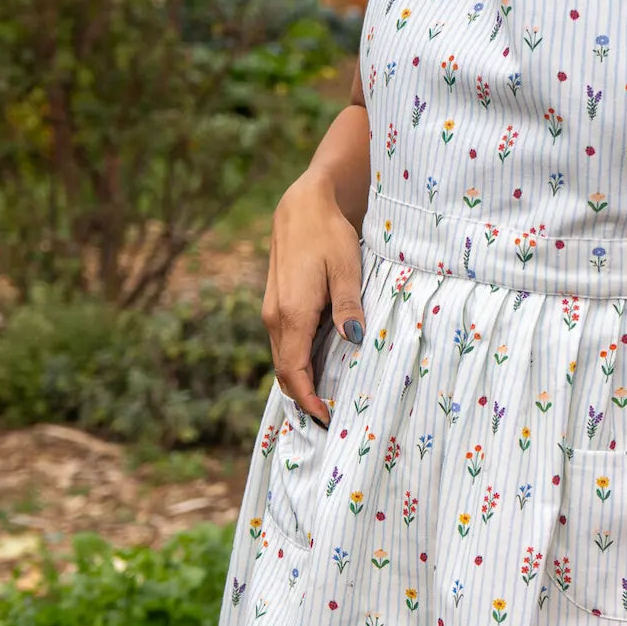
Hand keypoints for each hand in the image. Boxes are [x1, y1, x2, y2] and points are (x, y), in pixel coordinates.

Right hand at [261, 167, 364, 426]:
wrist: (302, 206)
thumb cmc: (328, 234)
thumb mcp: (347, 267)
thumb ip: (349, 305)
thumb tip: (354, 338)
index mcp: (292, 313)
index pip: (294, 371)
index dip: (308, 400)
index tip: (326, 419)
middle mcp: (275, 317)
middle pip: (285, 372)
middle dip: (304, 398)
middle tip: (330, 419)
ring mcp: (272, 311)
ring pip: (282, 359)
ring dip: (300, 382)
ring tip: (326, 401)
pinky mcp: (276, 305)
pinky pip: (284, 344)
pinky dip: (297, 363)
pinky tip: (318, 369)